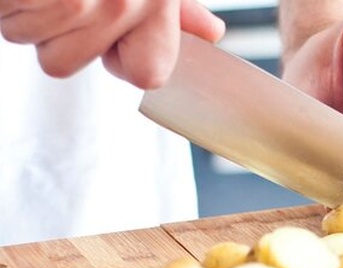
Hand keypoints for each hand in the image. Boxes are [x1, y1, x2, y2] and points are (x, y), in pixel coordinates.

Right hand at [0, 0, 224, 88]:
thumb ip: (177, 4)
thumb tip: (210, 30)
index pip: (149, 72)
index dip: (123, 58)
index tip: (114, 35)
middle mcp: (118, 0)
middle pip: (67, 61)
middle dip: (56, 30)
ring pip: (29, 38)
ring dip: (26, 10)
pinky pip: (7, 17)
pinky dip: (7, 0)